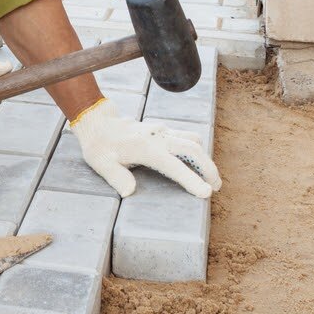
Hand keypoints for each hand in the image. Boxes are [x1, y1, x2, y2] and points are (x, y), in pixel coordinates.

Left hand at [70, 99, 221, 197]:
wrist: (98, 121)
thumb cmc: (99, 145)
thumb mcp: (101, 162)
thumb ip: (116, 177)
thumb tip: (129, 192)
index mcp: (144, 148)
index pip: (173, 165)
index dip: (190, 179)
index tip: (206, 192)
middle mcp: (157, 137)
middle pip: (192, 149)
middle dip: (207, 168)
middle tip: (216, 187)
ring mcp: (161, 131)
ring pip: (192, 140)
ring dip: (204, 157)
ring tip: (210, 177)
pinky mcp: (162, 130)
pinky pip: (185, 137)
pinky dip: (196, 149)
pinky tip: (197, 163)